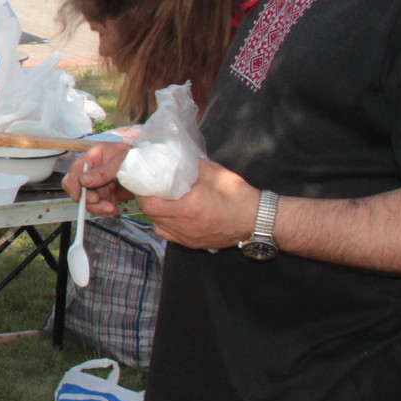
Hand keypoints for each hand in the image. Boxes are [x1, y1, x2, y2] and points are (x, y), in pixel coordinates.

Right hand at [65, 143, 133, 216]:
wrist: (152, 170)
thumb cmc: (138, 159)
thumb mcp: (121, 162)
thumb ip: (102, 172)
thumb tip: (83, 181)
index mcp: (94, 157)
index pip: (76, 170)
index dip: (74, 184)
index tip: (79, 196)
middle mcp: (93, 170)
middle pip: (79, 186)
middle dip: (87, 197)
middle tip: (98, 202)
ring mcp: (99, 183)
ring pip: (88, 198)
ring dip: (97, 206)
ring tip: (110, 208)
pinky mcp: (106, 193)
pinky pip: (98, 204)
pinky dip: (103, 209)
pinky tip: (113, 209)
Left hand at [136, 159, 259, 251]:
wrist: (257, 220)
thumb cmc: (237, 195)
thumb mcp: (214, 173)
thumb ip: (192, 165)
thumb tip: (175, 156)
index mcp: (187, 208)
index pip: (150, 204)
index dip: (143, 192)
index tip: (144, 181)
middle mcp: (183, 226)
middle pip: (152, 215)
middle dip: (148, 200)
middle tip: (152, 188)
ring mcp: (187, 238)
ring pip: (159, 226)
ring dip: (156, 213)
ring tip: (162, 200)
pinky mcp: (193, 244)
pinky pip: (170, 235)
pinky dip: (166, 224)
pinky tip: (173, 214)